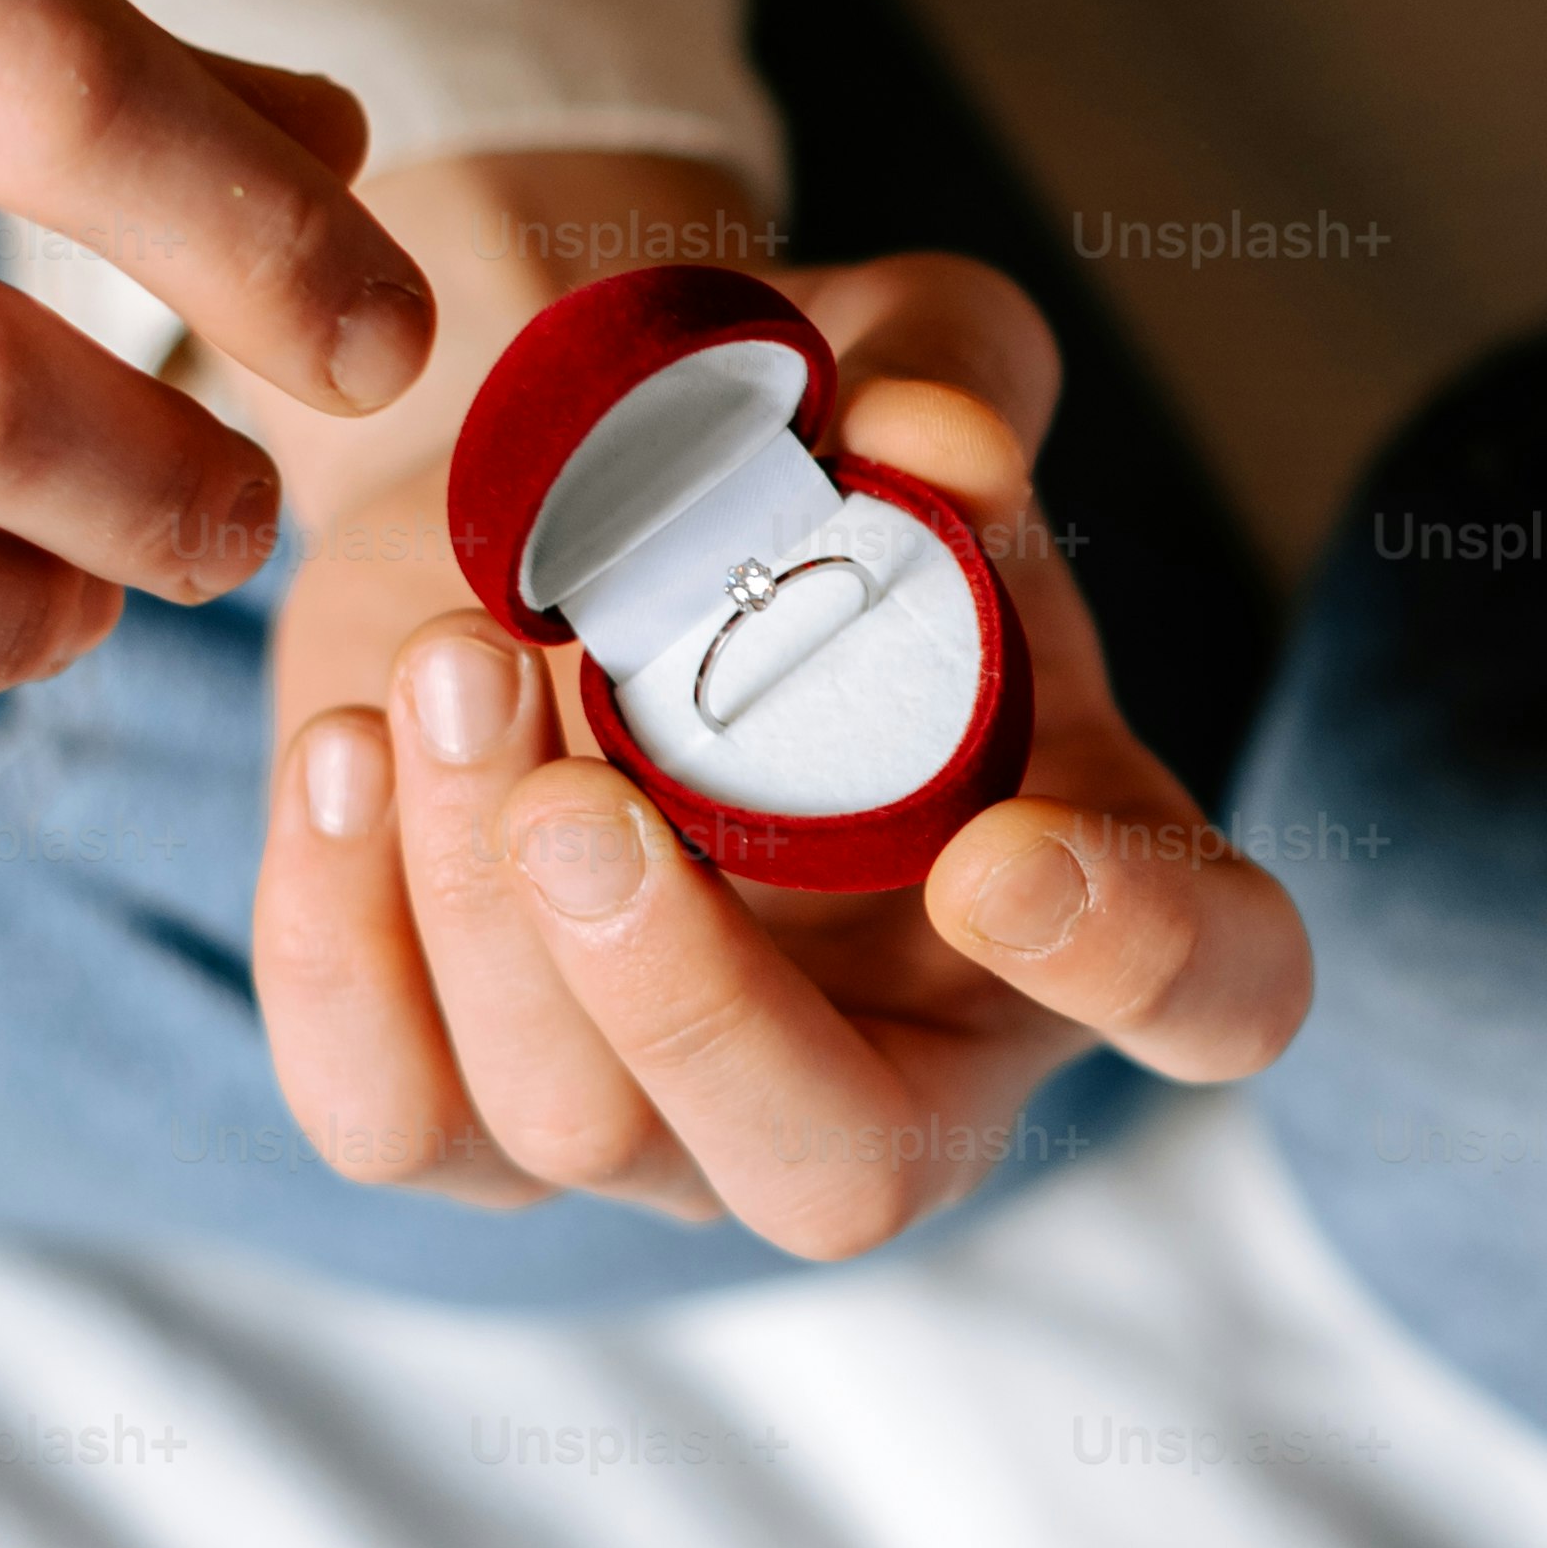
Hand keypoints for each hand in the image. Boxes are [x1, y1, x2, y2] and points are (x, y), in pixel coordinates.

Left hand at [243, 151, 1309, 1259]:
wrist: (550, 503)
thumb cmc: (782, 467)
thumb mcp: (891, 371)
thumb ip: (945, 384)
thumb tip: (930, 445)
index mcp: (1089, 887)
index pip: (1208, 995)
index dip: (1131, 967)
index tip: (1000, 856)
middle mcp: (903, 1059)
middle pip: (840, 1176)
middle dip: (687, 1004)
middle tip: (575, 803)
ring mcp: (676, 1124)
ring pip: (578, 1130)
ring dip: (475, 897)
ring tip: (448, 660)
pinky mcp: (468, 1109)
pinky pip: (391, 1115)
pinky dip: (338, 934)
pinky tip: (344, 748)